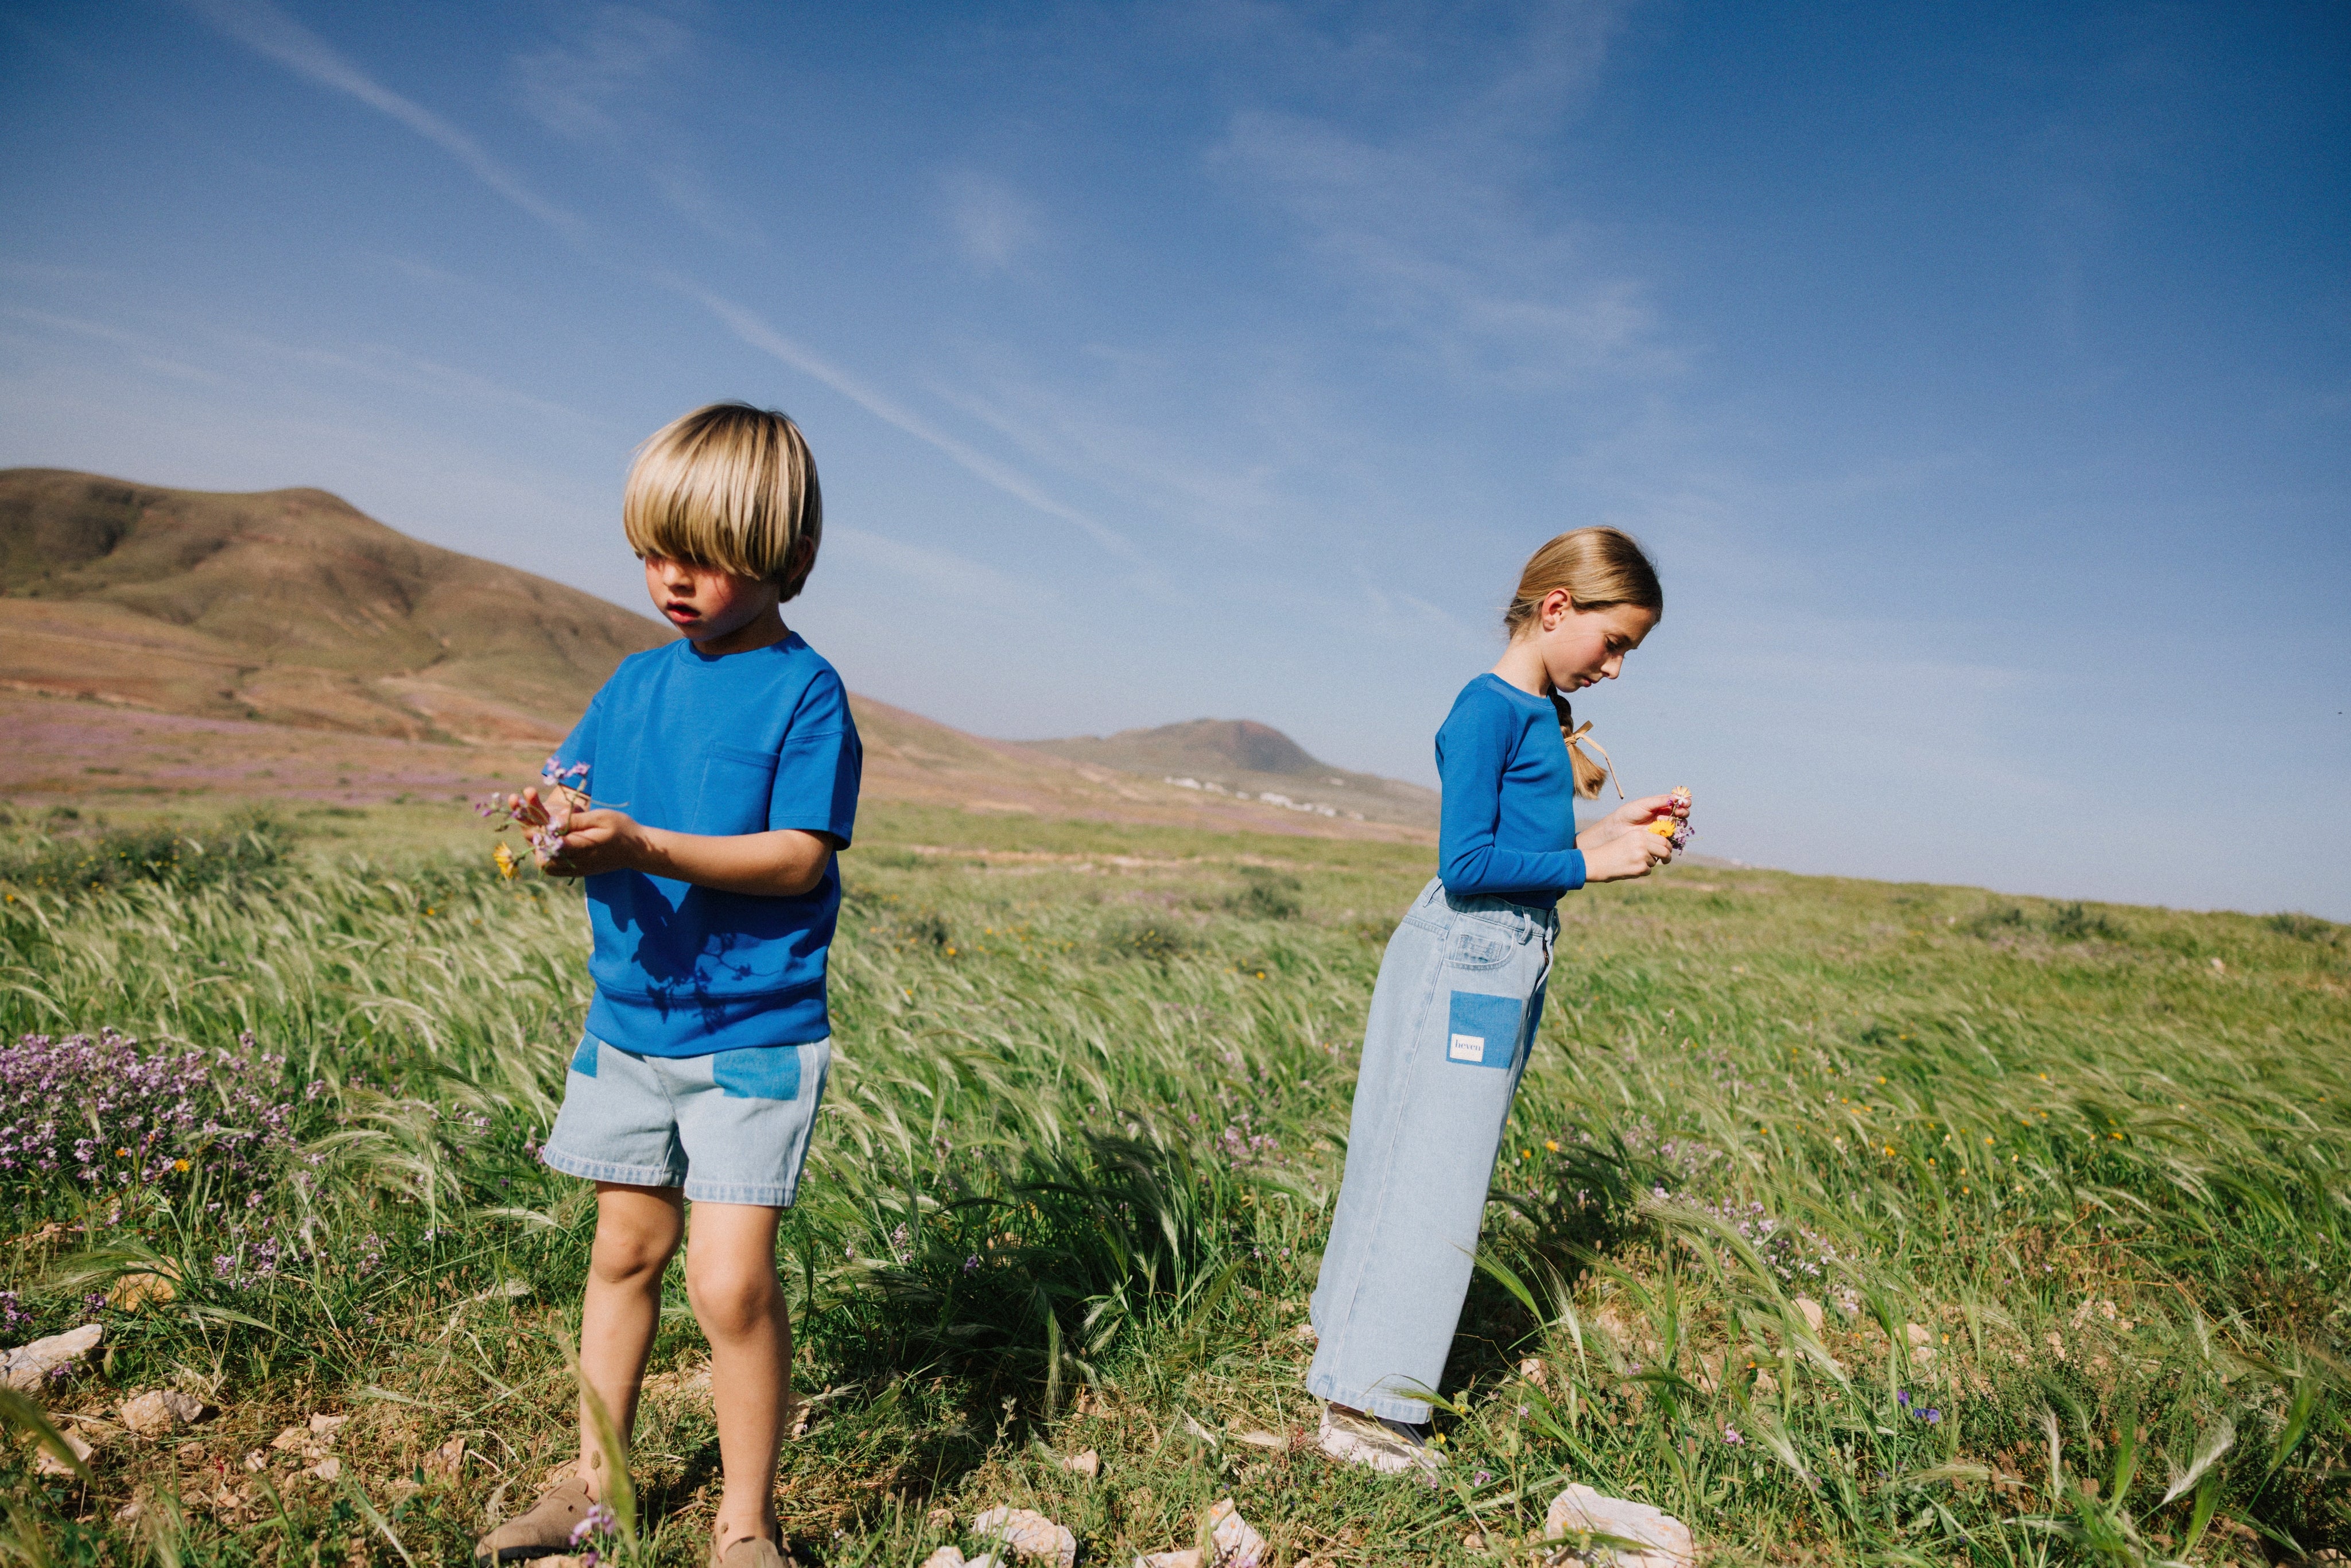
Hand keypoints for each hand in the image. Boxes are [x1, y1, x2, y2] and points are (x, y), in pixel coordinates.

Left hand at [518, 788, 643, 877]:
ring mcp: (575, 869)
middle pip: (541, 854)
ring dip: (538, 846)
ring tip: (540, 827)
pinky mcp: (577, 871)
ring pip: (544, 863)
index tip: (531, 808)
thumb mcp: (602, 817)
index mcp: (581, 847)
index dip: (536, 826)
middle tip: (530, 815)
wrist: (638, 850)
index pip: (548, 841)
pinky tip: (550, 840)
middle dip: (532, 833)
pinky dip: (546, 855)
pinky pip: (553, 868)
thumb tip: (554, 821)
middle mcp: (575, 862)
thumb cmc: (622, 829)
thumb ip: (577, 821)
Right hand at [1583, 825, 1673, 881]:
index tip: (1667, 850)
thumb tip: (1663, 849)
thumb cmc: (1612, 851)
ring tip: (1631, 863)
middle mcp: (1642, 843)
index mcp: (1639, 834)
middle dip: (1667, 857)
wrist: (1598, 862)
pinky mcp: (1640, 868)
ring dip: (1647, 865)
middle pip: (1664, 851)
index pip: (1662, 839)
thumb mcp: (1628, 840)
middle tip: (1666, 860)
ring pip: (1654, 862)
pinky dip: (1641, 872)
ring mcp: (1641, 856)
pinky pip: (1648, 871)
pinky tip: (1628, 868)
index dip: (1667, 846)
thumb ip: (1644, 842)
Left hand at [1601, 792, 1684, 836]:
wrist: (1619, 828)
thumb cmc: (1630, 813)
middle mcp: (1665, 815)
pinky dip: (1671, 833)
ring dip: (1676, 822)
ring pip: (1679, 825)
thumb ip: (1661, 801)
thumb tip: (1677, 797)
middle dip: (1683, 812)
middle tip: (1679, 812)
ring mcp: (1664, 827)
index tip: (1684, 802)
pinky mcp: (1661, 838)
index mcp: (1662, 805)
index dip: (1684, 802)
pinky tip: (1664, 831)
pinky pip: (1672, 836)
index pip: (1678, 802)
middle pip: (1682, 814)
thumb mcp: (1645, 804)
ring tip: (1662, 821)